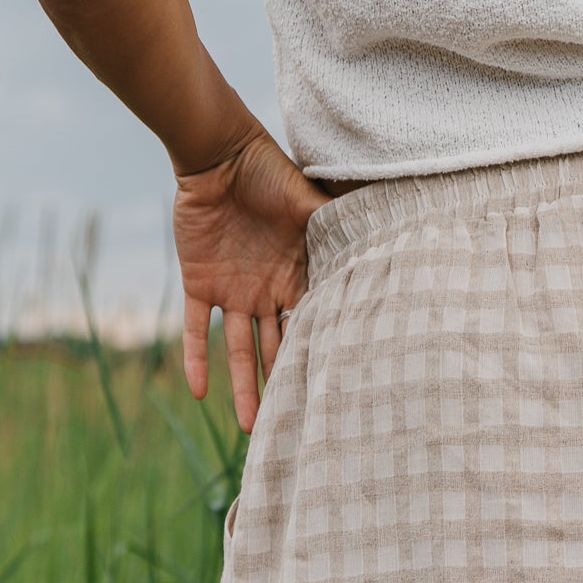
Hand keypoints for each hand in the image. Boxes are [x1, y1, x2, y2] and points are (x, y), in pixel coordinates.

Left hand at [173, 129, 328, 433]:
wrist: (218, 153)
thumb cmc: (269, 171)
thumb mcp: (310, 202)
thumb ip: (337, 226)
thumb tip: (385, 236)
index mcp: (297, 276)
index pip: (310, 324)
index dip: (320, 354)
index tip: (337, 390)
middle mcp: (269, 291)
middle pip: (279, 349)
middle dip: (286, 385)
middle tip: (296, 425)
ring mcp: (235, 291)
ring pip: (242, 351)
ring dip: (245, 388)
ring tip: (252, 428)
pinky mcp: (200, 285)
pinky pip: (198, 330)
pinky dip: (197, 359)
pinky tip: (199, 394)